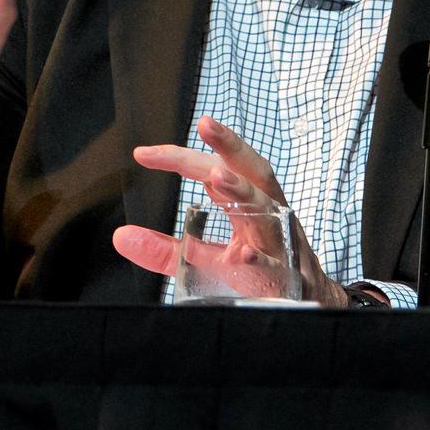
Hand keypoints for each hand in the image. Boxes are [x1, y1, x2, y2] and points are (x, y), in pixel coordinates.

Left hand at [108, 116, 349, 307]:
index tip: (143, 153)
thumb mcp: (206, 260)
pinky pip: (275, 263)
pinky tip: (242, 255)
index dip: (180, 157)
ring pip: (266, 209)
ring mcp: (280, 243)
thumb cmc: (257, 271)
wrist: (308, 306)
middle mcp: (267, 214)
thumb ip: (165, 249)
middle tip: (205, 124)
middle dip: (231, 146)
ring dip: (242, 191)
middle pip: (253, 172)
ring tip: (217, 177)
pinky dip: (259, 258)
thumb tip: (121, 237)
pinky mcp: (287, 277)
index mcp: (247, 205)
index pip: (214, 170)